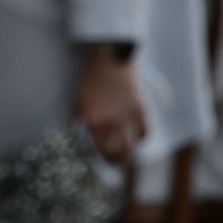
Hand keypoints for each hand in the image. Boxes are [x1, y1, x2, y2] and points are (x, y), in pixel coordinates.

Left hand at [73, 46, 146, 163]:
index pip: (98, 151)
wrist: (110, 60)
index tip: (100, 161)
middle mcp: (111, 122)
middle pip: (117, 154)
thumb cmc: (90, 81)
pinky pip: (145, 133)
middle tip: (114, 162)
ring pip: (132, 147)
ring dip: (128, 154)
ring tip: (124, 154)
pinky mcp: (142, 110)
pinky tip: (135, 136)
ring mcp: (128, 117)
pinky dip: (140, 138)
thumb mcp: (77, 102)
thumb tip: (84, 140)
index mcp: (92, 121)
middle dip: (115, 162)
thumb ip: (80, 123)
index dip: (100, 159)